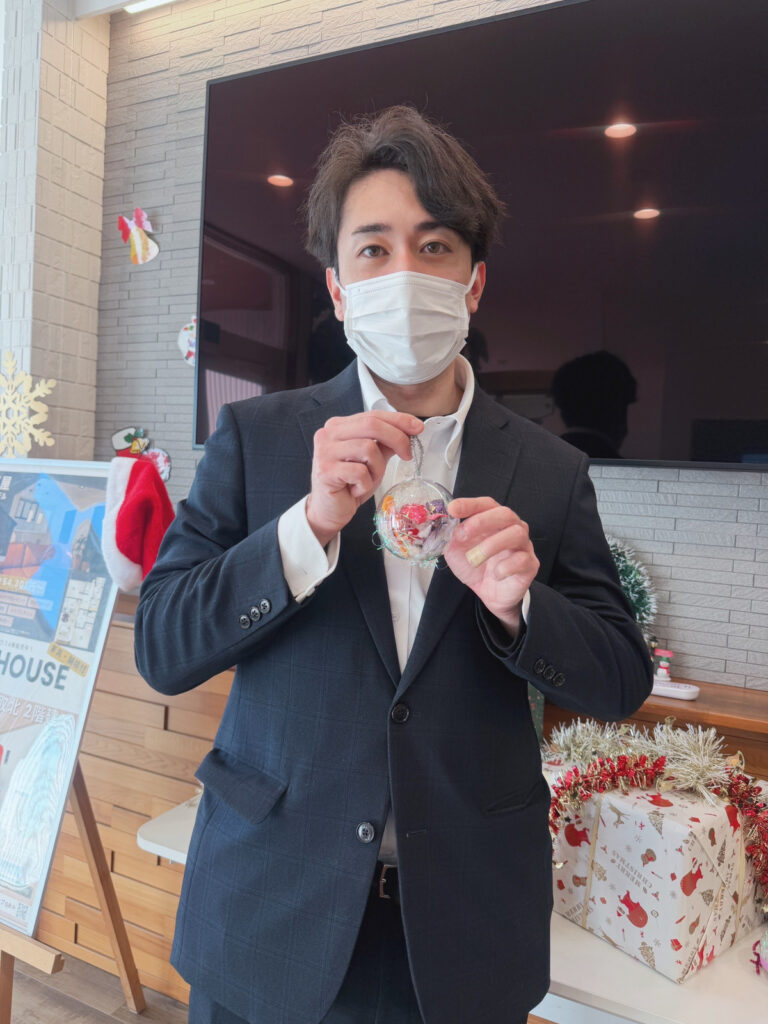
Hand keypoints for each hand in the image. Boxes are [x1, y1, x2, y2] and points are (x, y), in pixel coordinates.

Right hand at [306, 411, 423, 546]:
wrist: (329, 510)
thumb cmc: (350, 484)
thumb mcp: (373, 460)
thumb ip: (386, 443)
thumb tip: (410, 430)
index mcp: (339, 426)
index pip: (373, 415)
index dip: (398, 420)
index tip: (417, 428)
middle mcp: (328, 434)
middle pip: (371, 425)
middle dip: (396, 438)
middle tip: (407, 455)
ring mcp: (325, 451)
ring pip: (368, 448)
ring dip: (377, 469)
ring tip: (368, 480)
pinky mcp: (325, 470)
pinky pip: (360, 472)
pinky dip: (365, 484)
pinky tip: (356, 490)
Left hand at [443, 497, 538, 636]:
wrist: (491, 595)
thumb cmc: (477, 568)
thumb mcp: (457, 552)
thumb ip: (453, 538)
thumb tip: (449, 527)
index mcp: (494, 521)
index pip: (486, 504)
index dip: (470, 504)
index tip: (452, 509)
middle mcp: (512, 528)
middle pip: (505, 513)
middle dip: (482, 521)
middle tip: (463, 534)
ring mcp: (523, 546)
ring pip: (516, 534)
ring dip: (491, 545)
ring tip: (475, 559)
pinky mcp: (530, 565)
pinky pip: (522, 559)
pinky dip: (505, 567)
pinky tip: (495, 574)